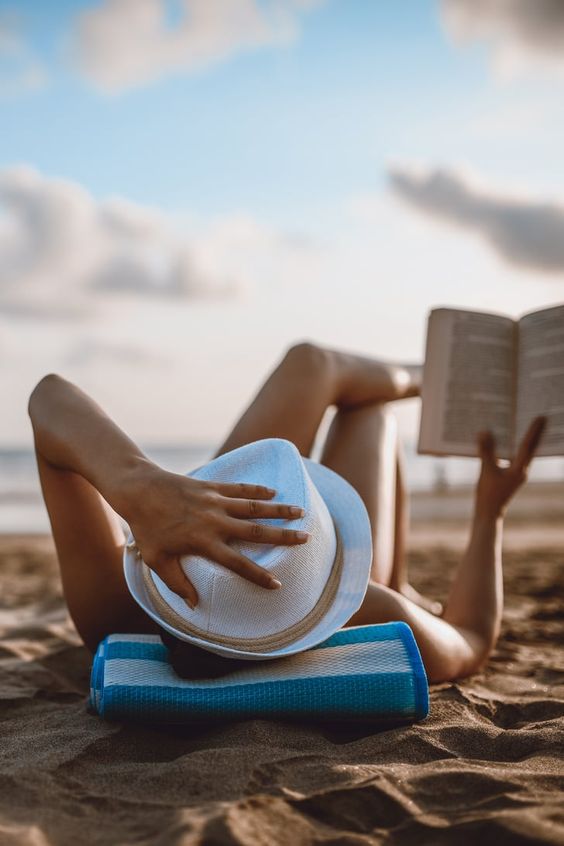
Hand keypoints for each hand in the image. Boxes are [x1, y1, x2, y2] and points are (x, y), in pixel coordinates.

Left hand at [121, 463, 307, 607]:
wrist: (138, 491)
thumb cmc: (146, 528)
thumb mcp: (157, 561)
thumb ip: (177, 583)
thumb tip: (195, 605)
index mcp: (203, 543)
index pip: (237, 563)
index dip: (258, 575)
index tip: (277, 584)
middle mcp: (215, 522)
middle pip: (255, 532)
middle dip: (283, 536)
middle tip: (305, 538)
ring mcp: (215, 502)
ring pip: (254, 507)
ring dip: (278, 509)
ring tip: (300, 511)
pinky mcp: (212, 486)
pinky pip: (240, 488)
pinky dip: (258, 489)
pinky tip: (273, 491)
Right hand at [475, 417, 545, 518]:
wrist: (488, 513)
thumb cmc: (488, 494)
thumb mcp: (486, 471)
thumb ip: (486, 451)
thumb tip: (485, 431)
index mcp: (519, 470)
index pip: (528, 446)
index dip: (533, 431)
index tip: (541, 417)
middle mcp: (521, 470)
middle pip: (531, 448)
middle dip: (536, 433)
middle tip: (543, 417)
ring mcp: (517, 474)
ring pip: (525, 453)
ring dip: (528, 440)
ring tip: (531, 426)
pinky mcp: (510, 476)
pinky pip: (516, 457)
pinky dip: (516, 448)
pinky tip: (510, 442)